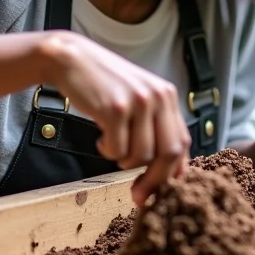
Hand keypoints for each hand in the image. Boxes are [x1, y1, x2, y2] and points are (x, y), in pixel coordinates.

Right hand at [39, 31, 190, 205]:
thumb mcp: (138, 97)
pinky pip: (117, 150)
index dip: (173, 171)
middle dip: (154, 180)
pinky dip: (107, 151)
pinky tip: (101, 137)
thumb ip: (154, 124)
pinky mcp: (115, 109)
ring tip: (111, 144)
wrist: (72, 59)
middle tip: (138, 195)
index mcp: (167, 95)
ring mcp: (137, 102)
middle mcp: (158, 97)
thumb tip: (167, 170)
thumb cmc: (103, 83)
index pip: (182, 142)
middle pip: (168, 153)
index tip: (161, 190)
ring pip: (141, 155)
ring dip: (123, 160)